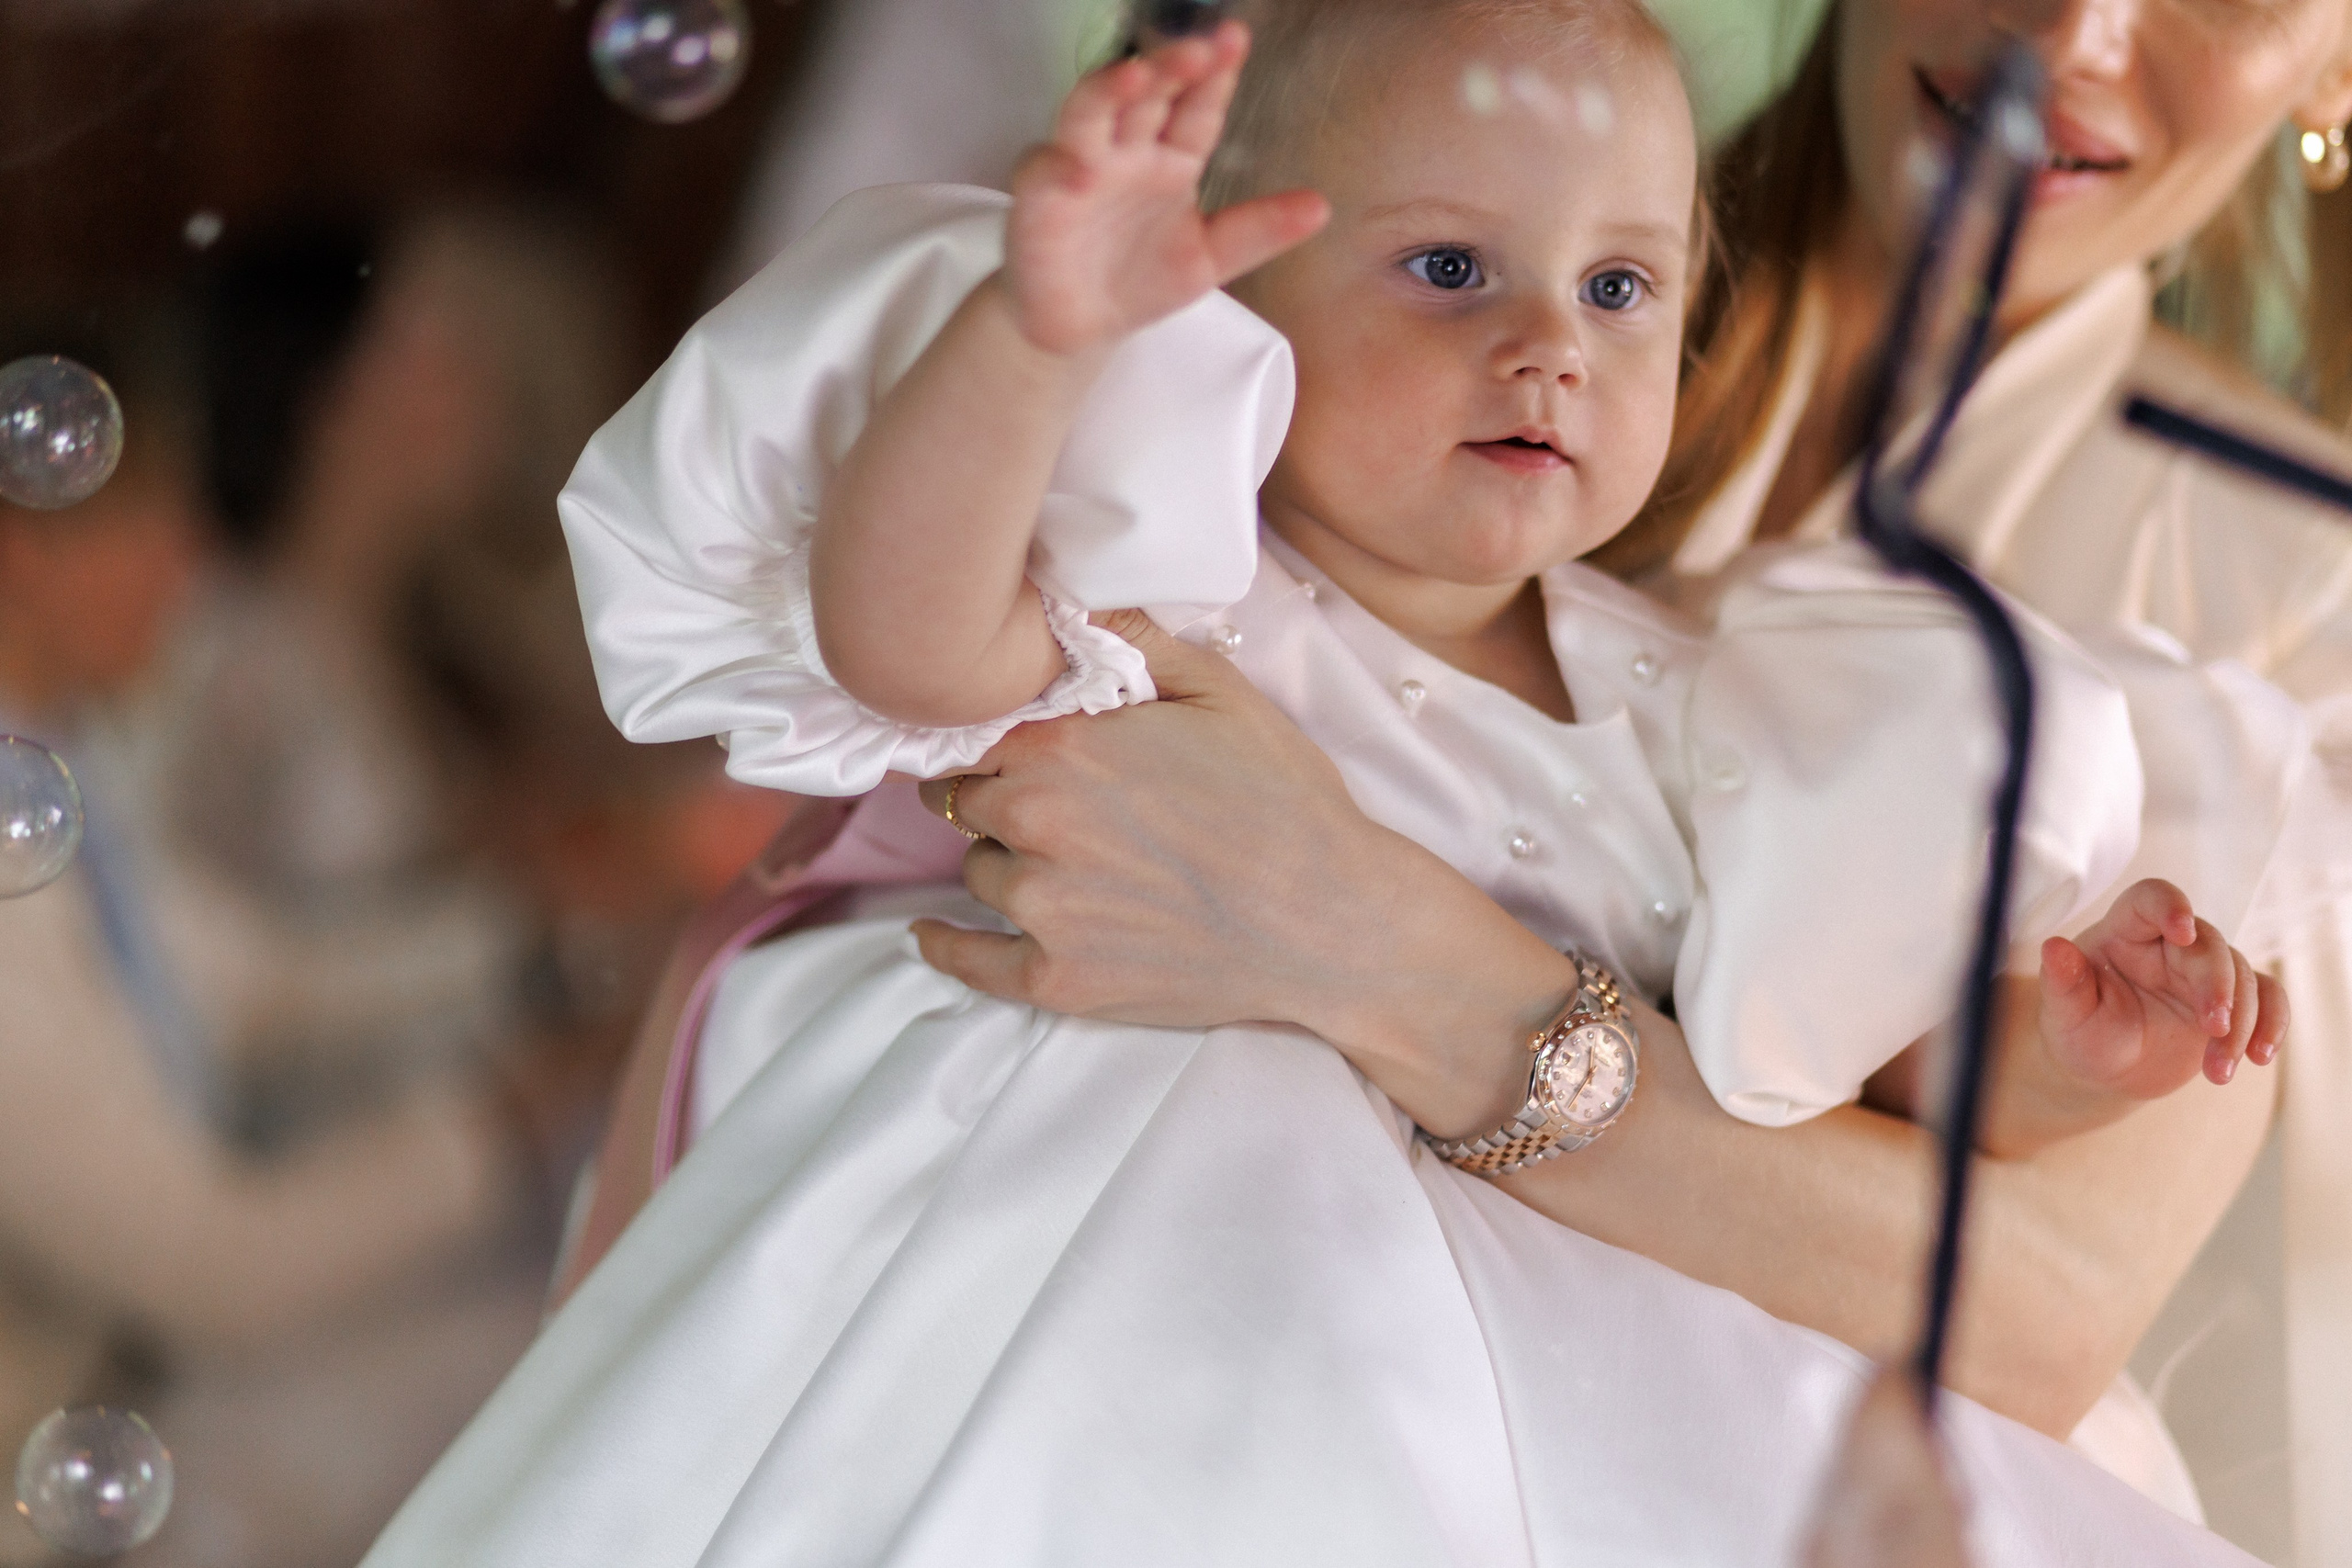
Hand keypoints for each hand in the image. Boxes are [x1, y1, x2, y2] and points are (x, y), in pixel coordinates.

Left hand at [910, 610, 1382, 1030]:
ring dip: (1005, 863)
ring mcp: (1042, 909)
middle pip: (966, 802)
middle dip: (998, 797)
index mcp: (1063, 749)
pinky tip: (929, 936)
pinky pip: (968, 961)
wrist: (1332, 921)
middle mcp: (1035, 826)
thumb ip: (1130, 639)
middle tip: (1047, 803)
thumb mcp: (1220, 693)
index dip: (990, 735)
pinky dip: (945, 947)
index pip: (973, 731)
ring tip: (1065, 863)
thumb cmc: (1286, 802)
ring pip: (978, 873)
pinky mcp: (1057, 979)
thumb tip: (1061, 596)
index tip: (1004, 744)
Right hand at [1002, 21, 1327, 355]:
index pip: (1197, 106)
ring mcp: (1081, 167)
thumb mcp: (1210, 260)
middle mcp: (1128, 150)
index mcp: (1172, 157)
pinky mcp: (1042, 198)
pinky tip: (1079, 164)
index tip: (1236, 41)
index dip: (1216, 75)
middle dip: (1173, 64)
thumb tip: (1320, 207)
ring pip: (1093, 111)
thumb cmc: (1138, 281)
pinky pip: (1046, 170)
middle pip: (1149, 92)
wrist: (1081, 329)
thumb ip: (1259, 231)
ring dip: (1113, 88)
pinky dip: (1060, 164)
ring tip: (1140, 72)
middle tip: (1204, 45)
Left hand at [2039, 878, 2287, 1097]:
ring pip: (2242, 976)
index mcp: (2123, 932)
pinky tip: (2260, 1056)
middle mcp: (2167, 944)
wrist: (2106, 1071)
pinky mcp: (2233, 1000)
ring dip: (2243, 1022)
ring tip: (2219, 1071)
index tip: (2181, 930)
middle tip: (2215, 1026)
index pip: (2150, 899)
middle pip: (2207, 944)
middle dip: (2218, 985)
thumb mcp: (2064, 1014)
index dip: (2169, 906)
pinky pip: (2268, 999)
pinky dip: (2272, 1024)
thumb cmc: (2080, 1033)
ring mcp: (2203, 971)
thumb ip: (2062, 982)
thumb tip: (2052, 948)